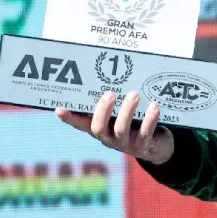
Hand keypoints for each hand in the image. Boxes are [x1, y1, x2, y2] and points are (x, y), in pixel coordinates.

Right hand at [56, 91, 174, 164]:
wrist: (157, 146)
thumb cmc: (136, 122)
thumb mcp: (123, 112)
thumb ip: (116, 100)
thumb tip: (112, 70)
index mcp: (100, 128)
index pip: (80, 124)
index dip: (70, 118)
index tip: (59, 109)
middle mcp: (109, 138)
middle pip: (98, 128)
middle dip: (103, 110)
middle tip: (110, 93)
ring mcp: (125, 144)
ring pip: (121, 129)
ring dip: (127, 111)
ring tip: (134, 94)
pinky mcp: (143, 146)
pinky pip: (145, 133)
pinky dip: (149, 119)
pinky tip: (154, 106)